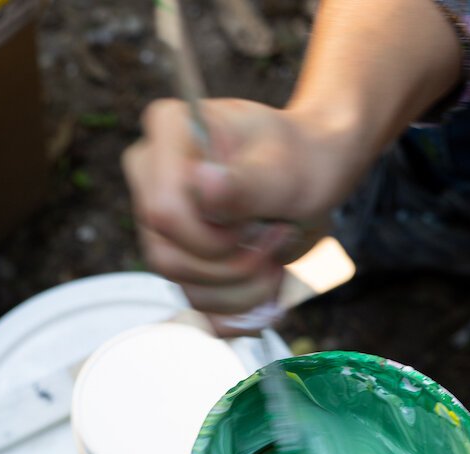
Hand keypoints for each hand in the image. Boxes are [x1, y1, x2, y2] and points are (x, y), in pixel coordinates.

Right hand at [122, 98, 355, 319]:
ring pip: (185, 286)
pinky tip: (267, 284)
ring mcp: (162, 222)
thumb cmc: (302, 160)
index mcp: (169, 132)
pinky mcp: (181, 256)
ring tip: (276, 259)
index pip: (163, 212)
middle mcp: (153, 176)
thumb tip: (203, 184)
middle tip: (278, 238)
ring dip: (244, 288)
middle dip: (234, 265)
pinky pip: (198, 304)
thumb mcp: (285, 170)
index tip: (260, 223)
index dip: (213, 238)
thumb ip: (247, 182)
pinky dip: (240, 306)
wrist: (316, 176)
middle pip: (169, 257)